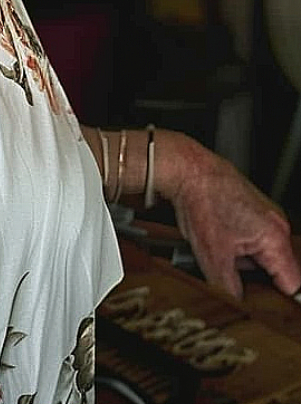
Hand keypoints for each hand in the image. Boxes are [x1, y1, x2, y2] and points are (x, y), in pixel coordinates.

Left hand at [161, 131, 300, 299]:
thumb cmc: (202, 200)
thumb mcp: (212, 256)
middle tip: (235, 279)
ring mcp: (267, 216)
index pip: (293, 285)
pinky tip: (222, 241)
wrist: (187, 169)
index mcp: (275, 238)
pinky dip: (241, 246)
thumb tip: (238, 305)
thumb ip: (230, 289)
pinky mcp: (254, 210)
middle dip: (258, 280)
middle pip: (279, 271)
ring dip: (248, 263)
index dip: (279, 301)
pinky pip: (255, 239)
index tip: (267, 309)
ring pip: (265, 255)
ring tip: (224, 254)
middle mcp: (277, 225)